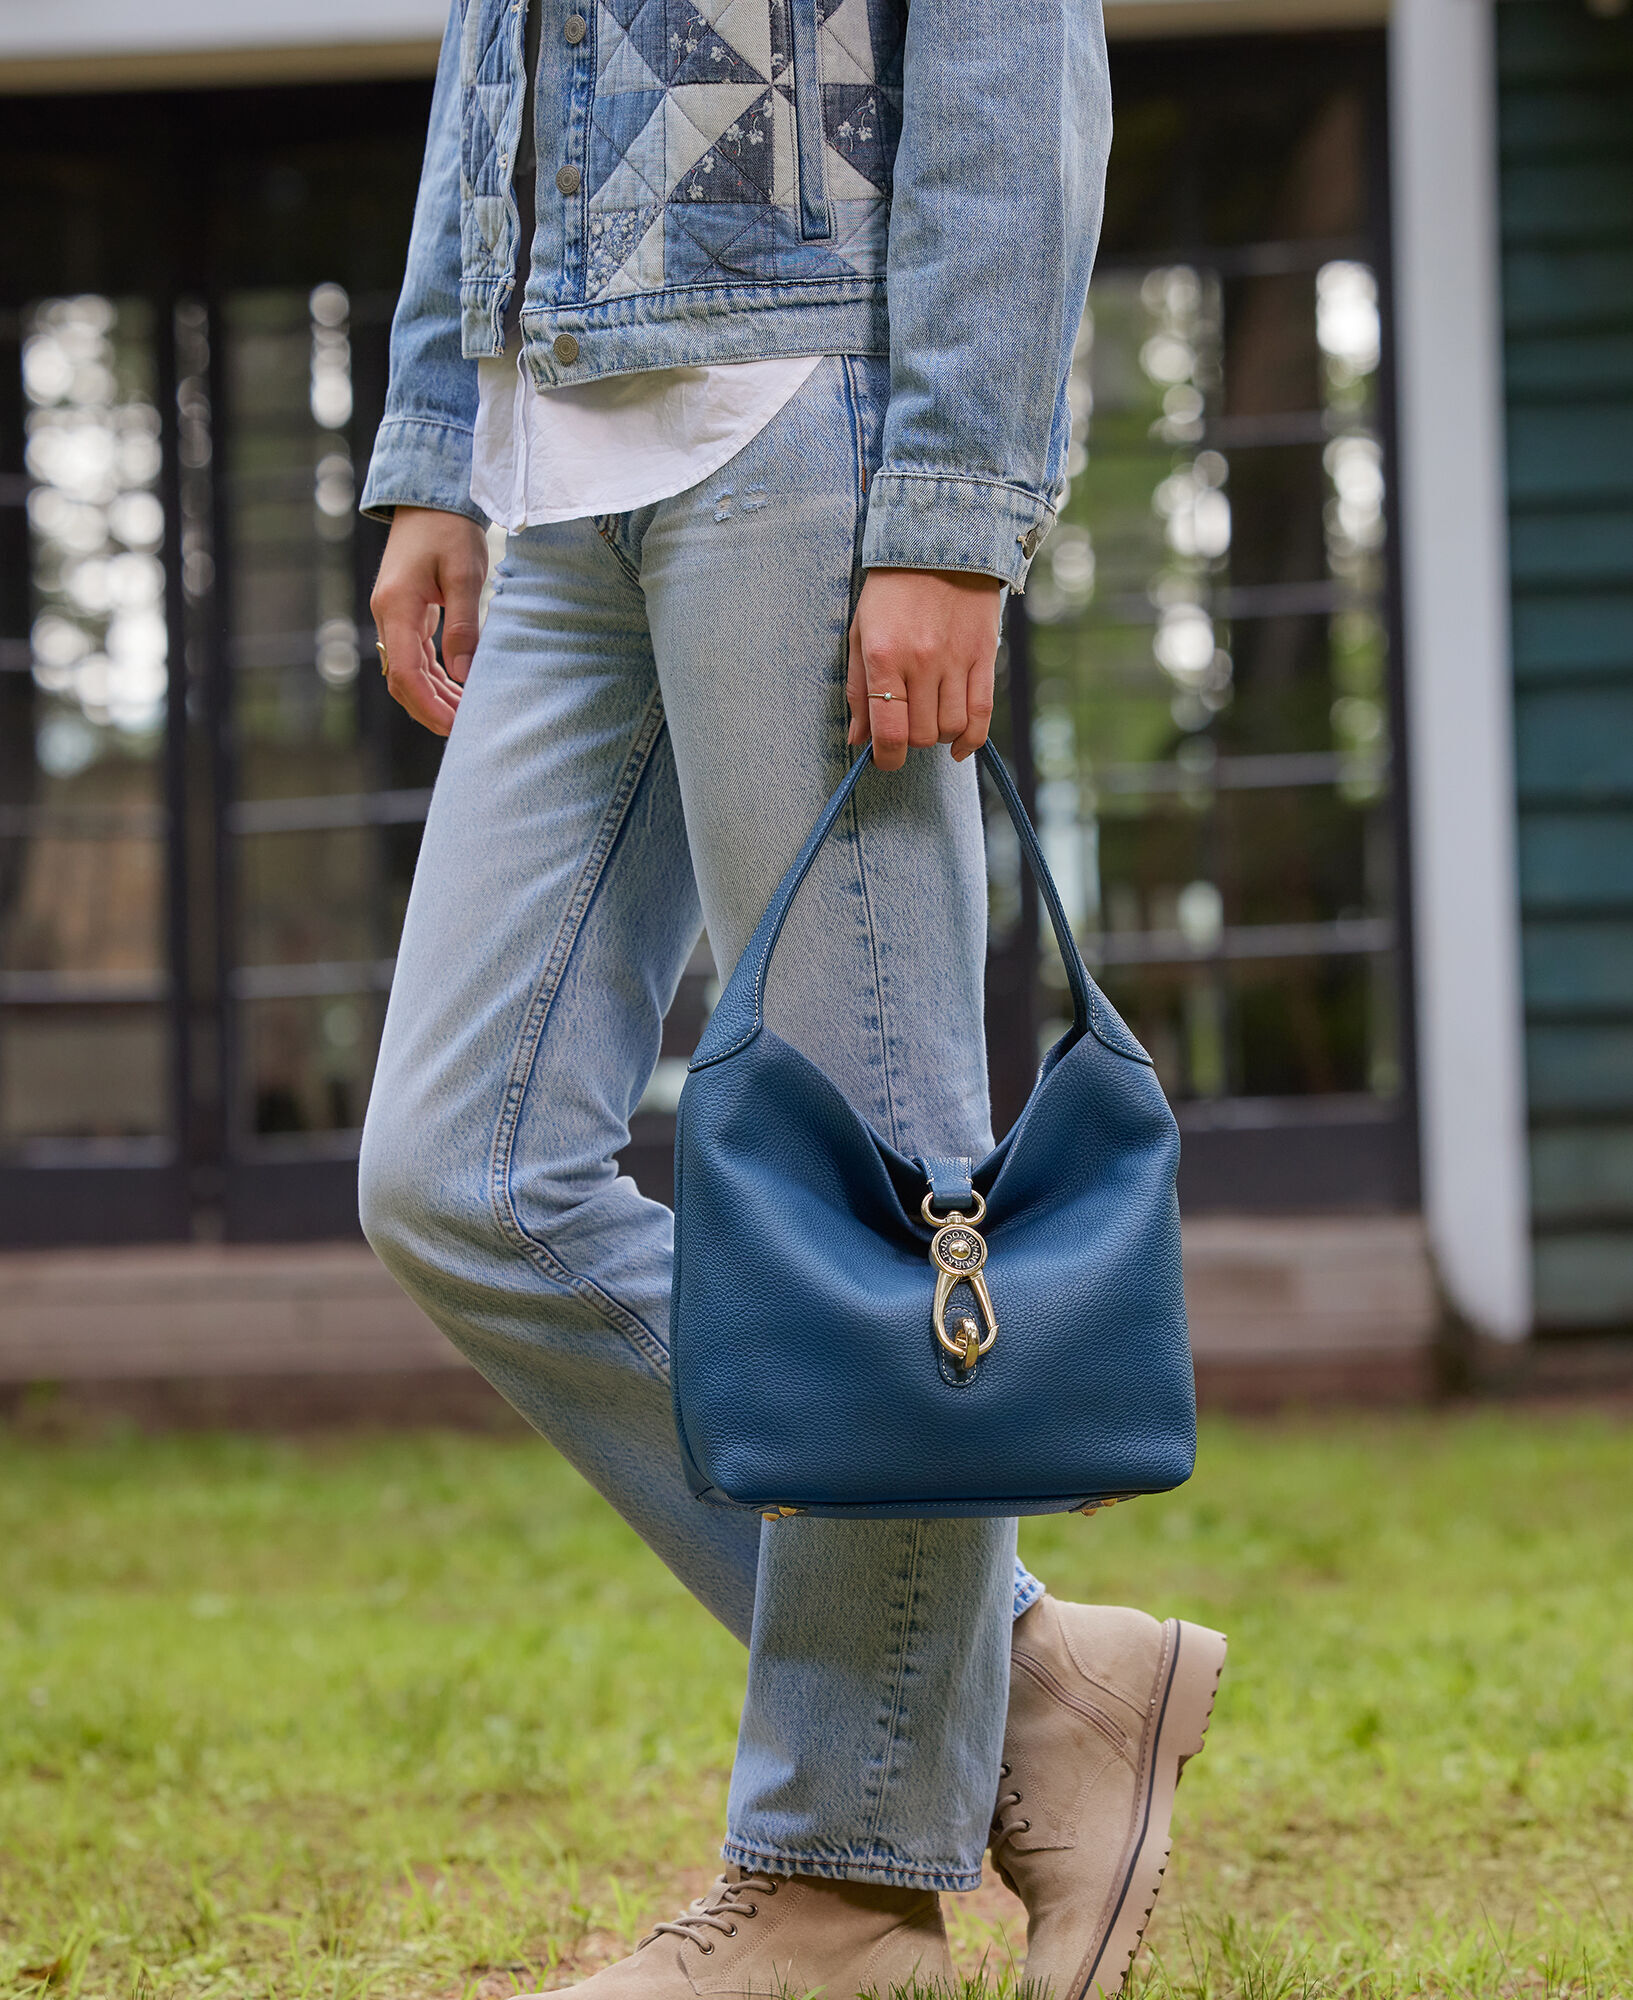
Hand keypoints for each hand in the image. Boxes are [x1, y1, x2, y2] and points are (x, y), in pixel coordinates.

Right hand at [369, 506, 490, 736]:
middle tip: (466, 731)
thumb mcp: (465, 573)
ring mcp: (393, 617)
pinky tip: (459, 693)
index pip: (403, 671)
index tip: (453, 726)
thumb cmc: (450, 530)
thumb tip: (465, 674)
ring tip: (468, 717)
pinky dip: (435, 680)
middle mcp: (387, 616)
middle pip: (401, 680)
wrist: (430, 499)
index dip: (427, 704)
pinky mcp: (405, 615)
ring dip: (435, 698)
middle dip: (431, 710)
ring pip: (408, 672)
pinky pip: (415, 658)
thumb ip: (463, 624)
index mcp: (396, 606)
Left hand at [846, 568, 1001, 771]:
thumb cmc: (890, 592)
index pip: (889, 731)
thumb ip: (857, 689)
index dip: (885, 758)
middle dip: (911, 742)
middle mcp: (921, 662)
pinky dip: (971, 739)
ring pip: (951, 728)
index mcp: (884, 657)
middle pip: (922, 735)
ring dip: (939, 737)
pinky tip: (959, 745)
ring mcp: (956, 660)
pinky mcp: (983, 656)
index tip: (884, 759)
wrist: (940, 545)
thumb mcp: (860, 633)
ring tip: (929, 720)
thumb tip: (857, 740)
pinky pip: (982, 713)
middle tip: (905, 726)